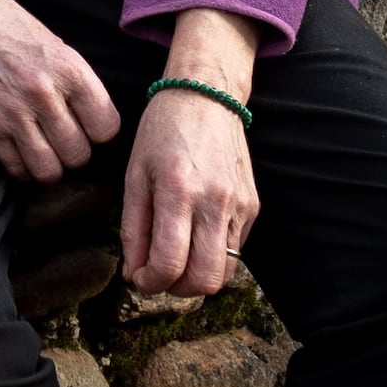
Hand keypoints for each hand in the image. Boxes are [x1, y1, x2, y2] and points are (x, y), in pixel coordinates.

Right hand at [0, 0, 117, 181]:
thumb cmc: (2, 20)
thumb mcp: (51, 40)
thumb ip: (72, 77)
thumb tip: (89, 110)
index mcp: (69, 68)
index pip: (107, 127)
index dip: (99, 131)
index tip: (89, 126)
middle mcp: (44, 93)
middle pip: (79, 154)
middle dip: (75, 152)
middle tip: (64, 141)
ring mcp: (13, 112)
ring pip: (49, 171)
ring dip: (50, 166)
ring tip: (45, 152)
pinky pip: (15, 168)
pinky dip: (21, 168)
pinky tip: (20, 152)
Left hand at [120, 11, 258, 298]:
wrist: (206, 97)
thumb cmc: (163, 133)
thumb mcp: (135, 175)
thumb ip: (133, 228)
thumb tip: (135, 272)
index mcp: (178, 191)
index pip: (169, 263)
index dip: (149, 282)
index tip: (138, 276)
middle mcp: (214, 201)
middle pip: (204, 280)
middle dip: (177, 288)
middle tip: (159, 274)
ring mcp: (239, 205)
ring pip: (225, 272)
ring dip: (197, 276)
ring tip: (177, 258)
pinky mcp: (253, 206)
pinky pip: (236, 250)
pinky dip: (213, 255)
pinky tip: (196, 235)